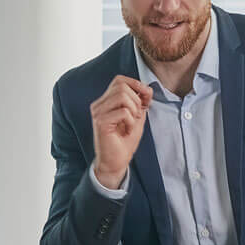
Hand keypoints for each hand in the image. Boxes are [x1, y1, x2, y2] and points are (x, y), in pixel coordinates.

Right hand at [91, 75, 152, 189]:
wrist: (115, 163)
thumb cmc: (124, 142)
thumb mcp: (136, 118)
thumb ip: (140, 103)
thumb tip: (146, 89)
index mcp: (105, 101)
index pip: (119, 80)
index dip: (135, 84)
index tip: (146, 97)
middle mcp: (98, 105)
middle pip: (121, 86)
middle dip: (137, 99)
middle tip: (137, 115)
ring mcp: (98, 113)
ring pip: (122, 96)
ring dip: (134, 110)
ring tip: (132, 123)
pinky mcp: (101, 122)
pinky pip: (123, 112)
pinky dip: (131, 121)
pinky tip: (127, 131)